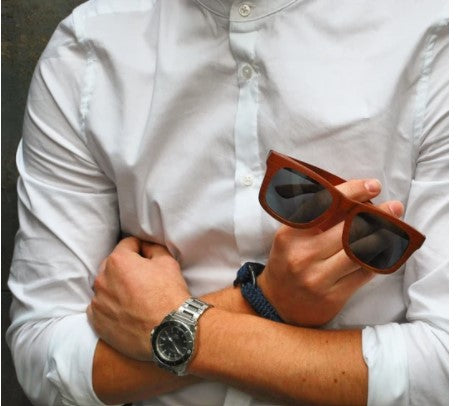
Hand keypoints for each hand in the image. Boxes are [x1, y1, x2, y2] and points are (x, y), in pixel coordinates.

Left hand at [87, 237, 189, 360]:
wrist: (170, 332)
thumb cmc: (169, 296)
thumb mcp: (168, 262)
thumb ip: (152, 248)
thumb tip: (145, 247)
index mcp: (118, 261)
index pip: (128, 244)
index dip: (141, 249)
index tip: (149, 260)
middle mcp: (102, 279)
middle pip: (113, 265)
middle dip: (126, 269)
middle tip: (144, 281)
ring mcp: (97, 302)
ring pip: (106, 287)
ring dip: (117, 288)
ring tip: (136, 299)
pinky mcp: (96, 321)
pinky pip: (100, 307)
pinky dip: (111, 307)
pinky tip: (127, 312)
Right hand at [257, 178, 403, 326]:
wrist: (276, 305)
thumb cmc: (286, 263)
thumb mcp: (290, 237)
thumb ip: (314, 220)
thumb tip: (352, 199)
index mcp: (290, 235)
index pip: (323, 206)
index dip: (351, 192)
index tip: (371, 186)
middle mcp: (303, 255)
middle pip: (347, 229)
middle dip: (375, 214)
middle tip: (394, 206)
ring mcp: (318, 278)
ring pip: (359, 252)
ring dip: (382, 236)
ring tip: (396, 226)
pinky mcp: (333, 297)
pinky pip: (363, 273)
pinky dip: (378, 259)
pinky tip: (388, 249)